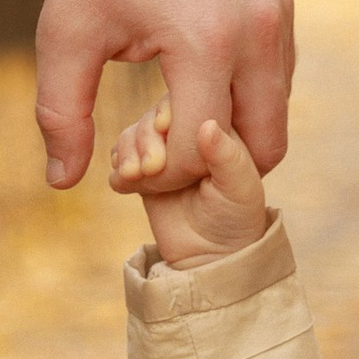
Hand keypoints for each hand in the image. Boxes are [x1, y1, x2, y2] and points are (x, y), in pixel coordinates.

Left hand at [35, 0, 295, 192]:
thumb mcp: (67, 31)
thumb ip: (62, 111)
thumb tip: (61, 181)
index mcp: (204, 43)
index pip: (199, 151)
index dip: (160, 175)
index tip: (125, 168)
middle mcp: (256, 34)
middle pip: (264, 148)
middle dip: (215, 168)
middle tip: (165, 157)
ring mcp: (278, 18)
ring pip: (277, 115)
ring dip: (235, 134)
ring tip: (177, 119)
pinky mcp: (283, 5)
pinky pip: (280, 78)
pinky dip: (247, 99)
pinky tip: (198, 87)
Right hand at [108, 99, 270, 265]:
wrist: (210, 257)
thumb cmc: (236, 220)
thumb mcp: (240, 189)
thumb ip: (226, 157)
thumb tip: (208, 124)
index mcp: (217, 128)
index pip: (188, 100)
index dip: (170, 109)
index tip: (163, 127)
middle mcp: (187, 134)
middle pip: (153, 115)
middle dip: (144, 136)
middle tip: (149, 167)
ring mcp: (162, 152)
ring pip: (133, 135)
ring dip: (127, 152)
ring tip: (133, 176)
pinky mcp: (143, 171)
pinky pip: (120, 158)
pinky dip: (118, 168)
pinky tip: (124, 183)